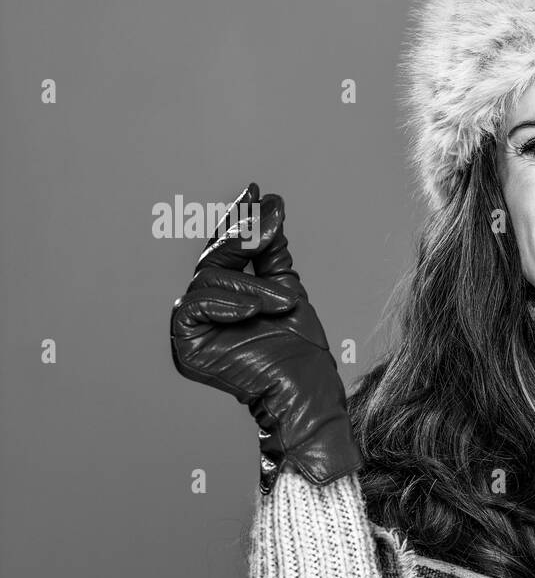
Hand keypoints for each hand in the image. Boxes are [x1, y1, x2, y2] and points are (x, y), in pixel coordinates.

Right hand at [169, 184, 362, 492]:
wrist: (306, 387)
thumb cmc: (301, 346)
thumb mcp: (287, 286)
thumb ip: (271, 250)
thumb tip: (266, 201)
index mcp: (227, 295)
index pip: (228, 250)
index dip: (239, 219)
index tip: (258, 190)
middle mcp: (205, 309)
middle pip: (216, 258)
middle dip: (248, 240)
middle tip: (271, 223)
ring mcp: (192, 327)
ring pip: (211, 279)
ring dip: (253, 287)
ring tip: (284, 302)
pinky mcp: (185, 345)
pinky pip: (194, 306)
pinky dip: (226, 304)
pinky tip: (251, 311)